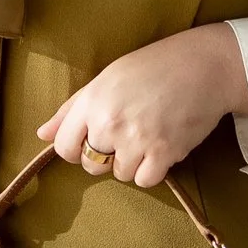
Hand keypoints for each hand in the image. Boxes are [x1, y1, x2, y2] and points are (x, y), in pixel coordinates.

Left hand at [38, 25, 247, 189]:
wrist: (205, 66)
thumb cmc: (154, 67)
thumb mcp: (107, 78)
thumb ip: (72, 109)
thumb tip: (42, 134)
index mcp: (91, 101)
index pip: (63, 147)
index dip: (76, 148)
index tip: (92, 140)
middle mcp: (110, 123)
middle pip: (91, 165)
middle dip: (105, 156)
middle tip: (127, 133)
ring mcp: (137, 140)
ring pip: (120, 175)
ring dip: (132, 163)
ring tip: (148, 135)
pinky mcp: (164, 153)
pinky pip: (145, 181)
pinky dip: (153, 170)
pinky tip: (161, 147)